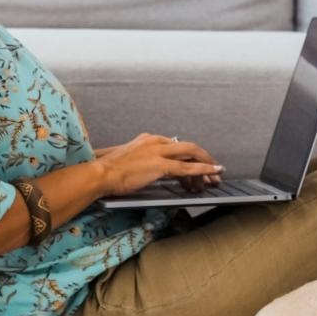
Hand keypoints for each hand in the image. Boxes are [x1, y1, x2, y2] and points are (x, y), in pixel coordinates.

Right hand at [94, 133, 224, 196]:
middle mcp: (156, 141)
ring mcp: (159, 152)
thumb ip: (141, 161)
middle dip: (203, 157)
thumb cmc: (108, 171)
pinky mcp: (160, 165)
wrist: (100, 174)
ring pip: (192, 153)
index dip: (188, 156)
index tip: (194, 167)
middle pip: (188, 146)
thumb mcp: (128, 161)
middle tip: (214, 169)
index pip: (175, 145)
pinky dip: (204, 170)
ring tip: (216, 175)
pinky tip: (213, 173)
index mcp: (148, 139)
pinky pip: (188, 167)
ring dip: (207, 164)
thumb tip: (148, 169)